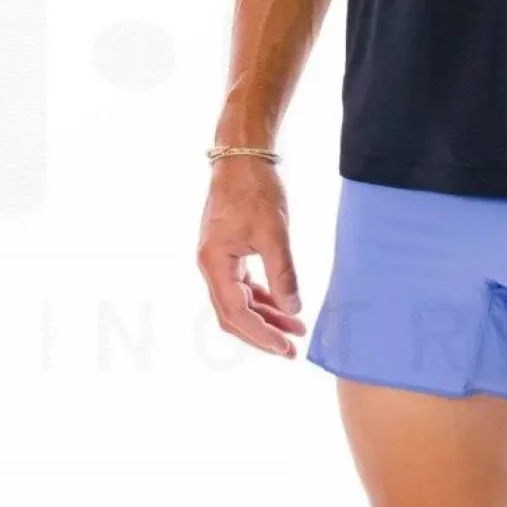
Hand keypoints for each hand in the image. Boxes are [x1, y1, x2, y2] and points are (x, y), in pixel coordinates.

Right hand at [196, 156, 306, 357]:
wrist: (242, 156)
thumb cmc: (255, 189)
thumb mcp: (274, 234)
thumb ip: (283, 274)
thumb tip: (292, 309)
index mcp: (215, 263)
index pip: (236, 313)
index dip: (261, 335)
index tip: (286, 347)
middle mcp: (211, 266)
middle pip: (233, 315)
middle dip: (262, 334)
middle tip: (291, 350)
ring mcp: (218, 260)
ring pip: (240, 302)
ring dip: (266, 317)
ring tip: (296, 329)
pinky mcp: (229, 252)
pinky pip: (243, 286)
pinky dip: (263, 298)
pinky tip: (284, 306)